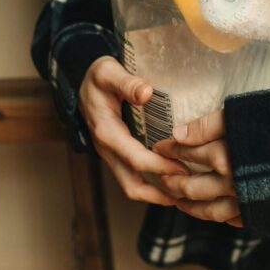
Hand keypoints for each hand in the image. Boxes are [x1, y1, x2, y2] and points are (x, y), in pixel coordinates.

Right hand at [79, 56, 189, 205]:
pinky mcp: (117, 154)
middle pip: (132, 185)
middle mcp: (107, 149)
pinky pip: (133, 177)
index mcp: (107, 132)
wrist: (80, 82)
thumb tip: (146, 93)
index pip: (135, 159)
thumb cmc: (97, 77)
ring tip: (184, 196)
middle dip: (160, 194)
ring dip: (157, 195)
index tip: (184, 169)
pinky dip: (153, 186)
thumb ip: (127, 83)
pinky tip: (173, 183)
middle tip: (188, 193)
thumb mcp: (108, 72)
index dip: (160, 167)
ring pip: (132, 186)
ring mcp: (111, 154)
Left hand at [153, 110, 242, 227]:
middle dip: (174, 184)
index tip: (158, 147)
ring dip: (191, 207)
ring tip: (179, 201)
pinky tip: (215, 209)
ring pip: (211, 211)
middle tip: (163, 179)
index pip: (189, 155)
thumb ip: (209, 125)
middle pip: (194, 188)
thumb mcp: (240, 115)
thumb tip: (177, 134)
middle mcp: (233, 183)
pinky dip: (223, 216)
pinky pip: (236, 219)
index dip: (171, 151)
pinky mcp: (261, 211)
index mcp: (225, 158)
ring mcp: (247, 201)